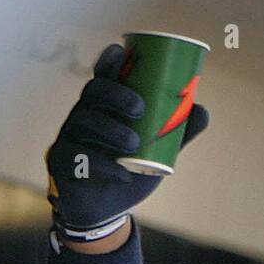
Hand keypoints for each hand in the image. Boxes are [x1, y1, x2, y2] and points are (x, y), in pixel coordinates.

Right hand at [46, 42, 208, 238]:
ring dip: (111, 129)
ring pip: (83, 122)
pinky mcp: (62, 164)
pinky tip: (123, 174)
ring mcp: (69, 138)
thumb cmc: (129, 172)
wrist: (106, 211)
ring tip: (134, 144)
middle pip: (92, 92)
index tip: (122, 52)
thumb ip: (176, 133)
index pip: (102, 78)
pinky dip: (103, 166)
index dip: (109, 62)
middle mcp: (83, 117)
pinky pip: (76, 157)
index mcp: (103, 109)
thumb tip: (202, 110)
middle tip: (140, 108)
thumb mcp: (156, 153)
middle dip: (116, 94)